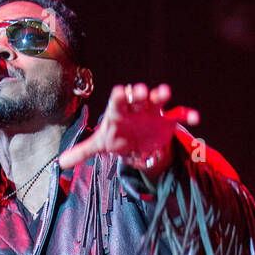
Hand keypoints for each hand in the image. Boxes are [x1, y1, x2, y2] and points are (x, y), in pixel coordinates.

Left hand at [57, 82, 198, 172]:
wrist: (137, 142)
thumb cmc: (117, 137)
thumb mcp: (99, 145)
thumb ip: (81, 152)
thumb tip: (59, 163)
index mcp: (119, 111)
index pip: (118, 101)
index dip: (120, 97)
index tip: (121, 92)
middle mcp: (136, 107)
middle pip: (138, 96)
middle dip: (139, 93)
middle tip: (140, 92)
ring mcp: (153, 112)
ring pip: (158, 100)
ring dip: (161, 95)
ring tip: (165, 93)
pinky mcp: (166, 120)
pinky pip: (178, 114)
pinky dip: (186, 113)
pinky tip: (195, 116)